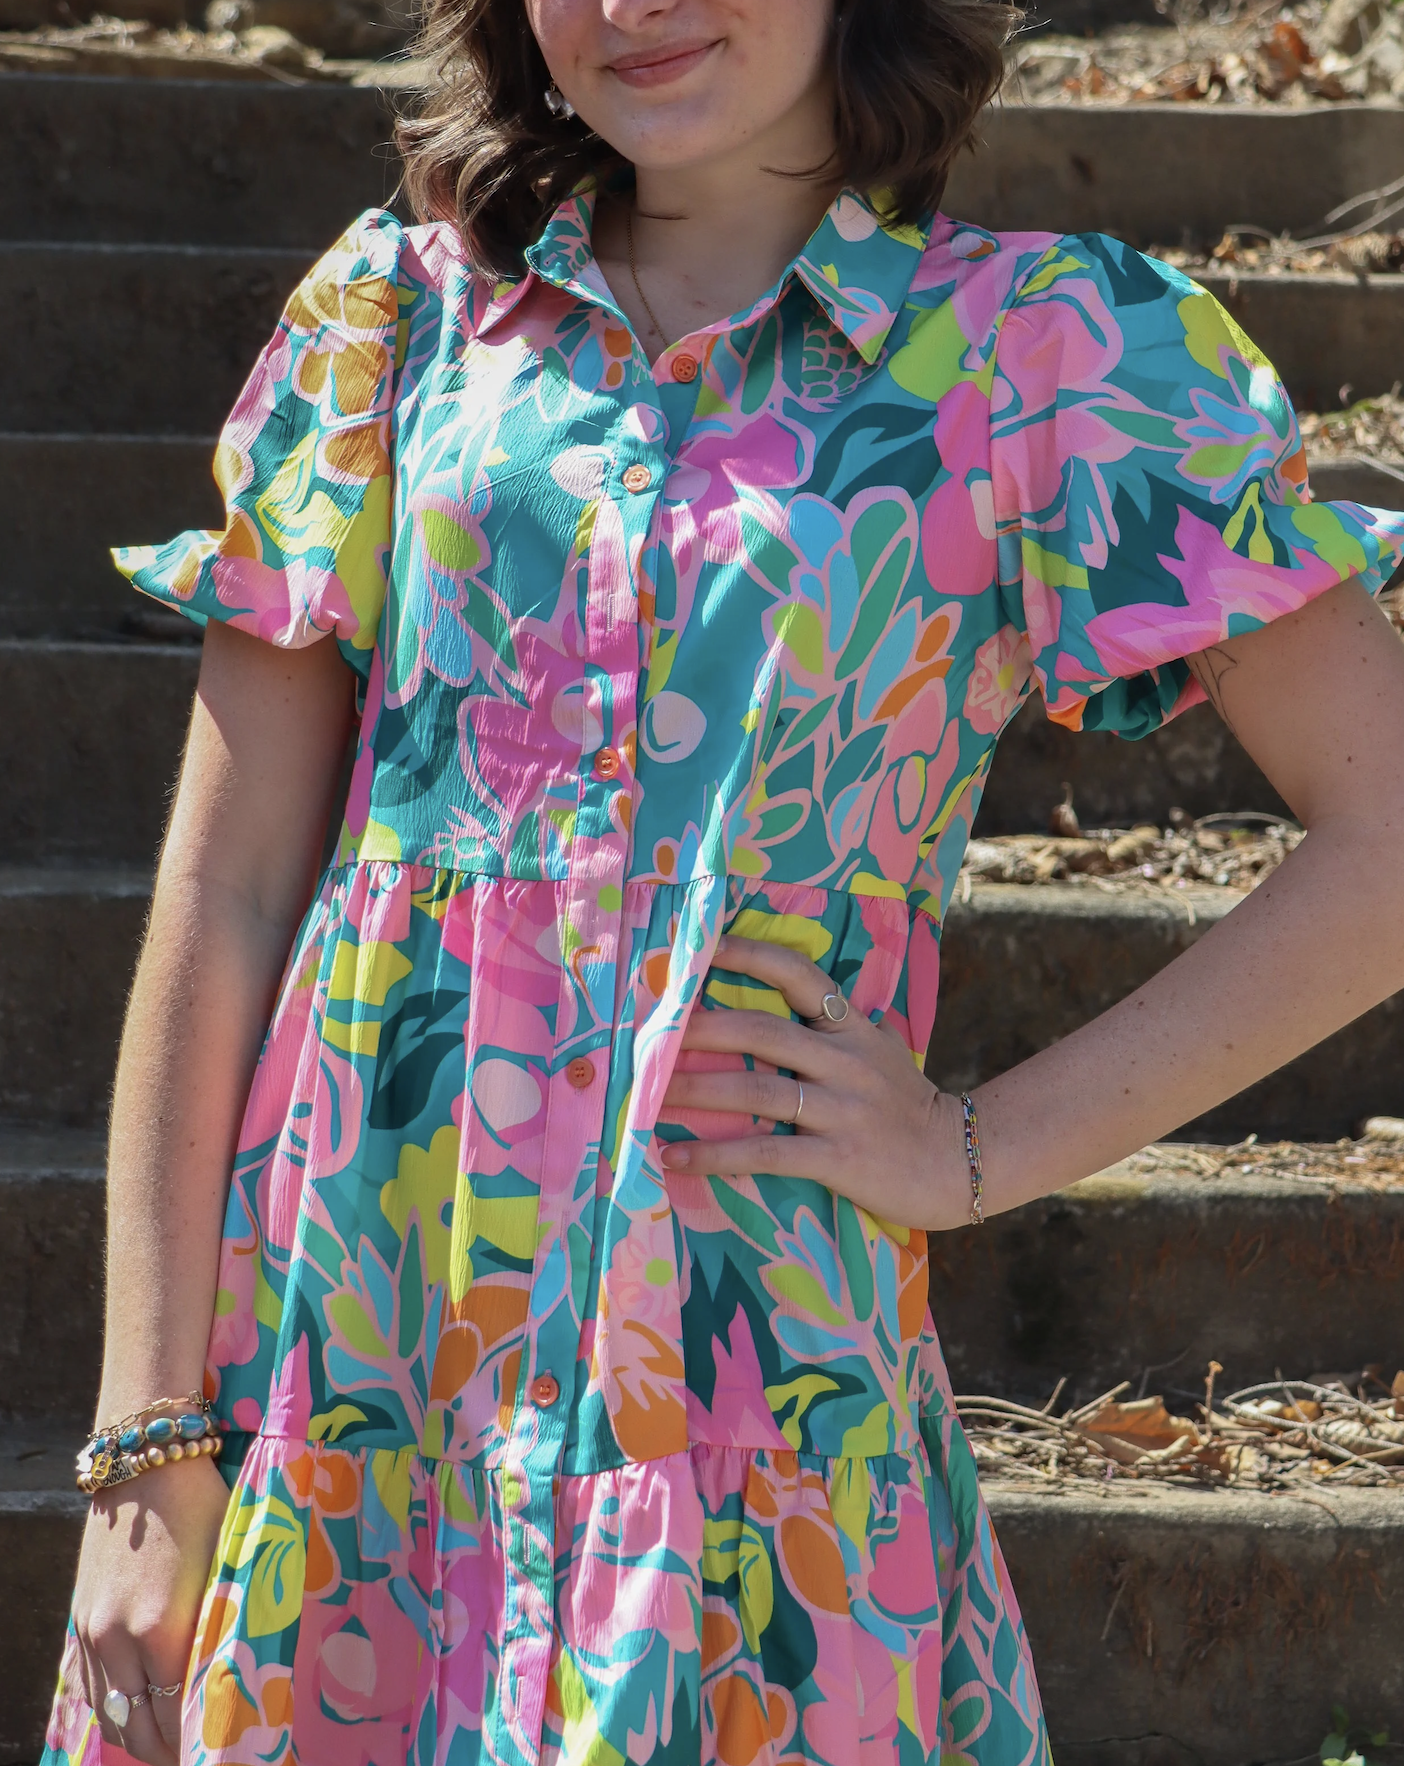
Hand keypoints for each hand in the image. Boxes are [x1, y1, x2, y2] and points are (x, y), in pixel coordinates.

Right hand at [73, 1453, 230, 1762]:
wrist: (144, 1465)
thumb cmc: (201, 1507)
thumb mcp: (226, 1564)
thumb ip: (226, 1626)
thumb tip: (241, 1679)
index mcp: (161, 1628)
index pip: (178, 1715)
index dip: (201, 1741)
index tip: (224, 1748)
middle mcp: (118, 1641)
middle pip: (140, 1730)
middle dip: (172, 1751)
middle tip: (202, 1753)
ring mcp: (92, 1635)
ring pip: (110, 1719)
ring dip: (140, 1740)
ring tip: (173, 1744)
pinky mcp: (79, 1626)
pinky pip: (89, 1693)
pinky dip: (113, 1715)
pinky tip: (138, 1717)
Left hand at [659, 933, 973, 1229]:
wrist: (958, 1161)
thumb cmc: (904, 1107)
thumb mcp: (874, 1051)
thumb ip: (827, 1033)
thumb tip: (750, 1020)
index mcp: (852, 1026)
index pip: (797, 974)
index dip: (748, 954)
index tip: (702, 945)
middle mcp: (846, 1059)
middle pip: (761, 1032)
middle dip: (698, 1030)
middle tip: (650, 1032)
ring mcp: (843, 1108)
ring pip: (756, 1090)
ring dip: (695, 1091)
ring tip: (647, 1095)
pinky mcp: (839, 1157)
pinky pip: (765, 1151)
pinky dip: (714, 1155)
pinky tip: (674, 1157)